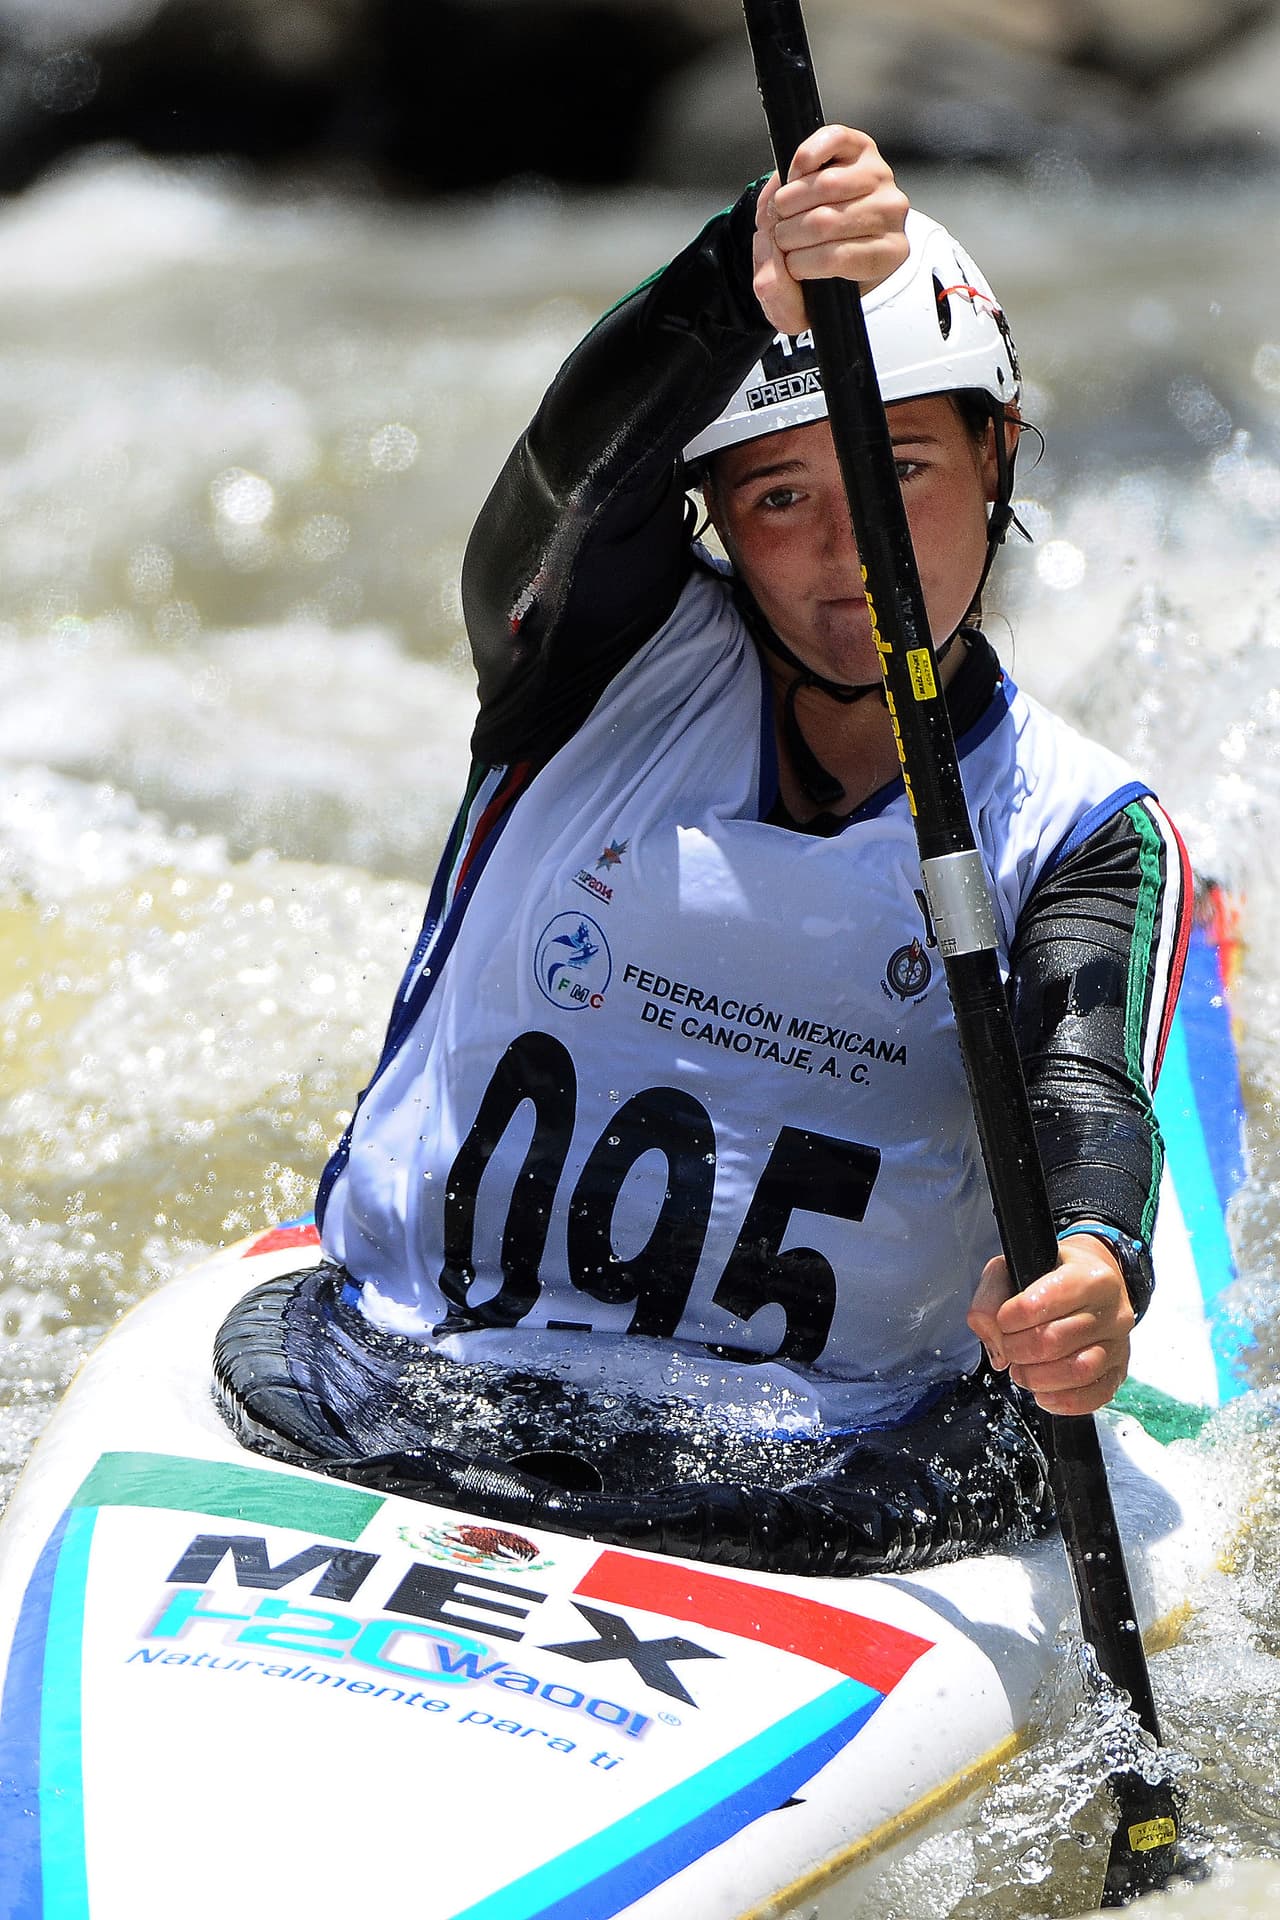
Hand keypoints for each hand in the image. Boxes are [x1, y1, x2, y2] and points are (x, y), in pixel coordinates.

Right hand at [753, 125, 909, 336]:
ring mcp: (879, 175)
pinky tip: (793, 178)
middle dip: (786, 233)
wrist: (830, 231)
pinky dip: (803, 160)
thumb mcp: (804, 302)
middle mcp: (892, 212)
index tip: (788, 266)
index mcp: (888, 255)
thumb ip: (780, 300)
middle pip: (825, 221)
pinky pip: (831, 141)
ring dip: (786, 202)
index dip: (800, 263)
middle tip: (777, 239)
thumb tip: (766, 282)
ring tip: (779, 214)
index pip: (837, 258)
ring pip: (824, 185)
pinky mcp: (861, 145)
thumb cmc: (822, 266)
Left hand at [967, 1235, 1135, 1416]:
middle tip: (1008, 1347)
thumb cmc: (1049, 1274)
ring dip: (1037, 1378)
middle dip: (1017, 1350)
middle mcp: (1112, 1310)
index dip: (1008, 1318)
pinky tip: (1043, 1392)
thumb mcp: (1013, 1268)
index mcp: (1088, 1276)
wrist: (1090, 1279)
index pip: (1037, 1304)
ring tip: (1022, 1370)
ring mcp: (1119, 1343)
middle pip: (1054, 1341)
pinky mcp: (1120, 1370)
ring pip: (1078, 1371)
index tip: (1003, 1320)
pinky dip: (1062, 1401)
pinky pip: (1095, 1396)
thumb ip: (991, 1295)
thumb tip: (992, 1334)